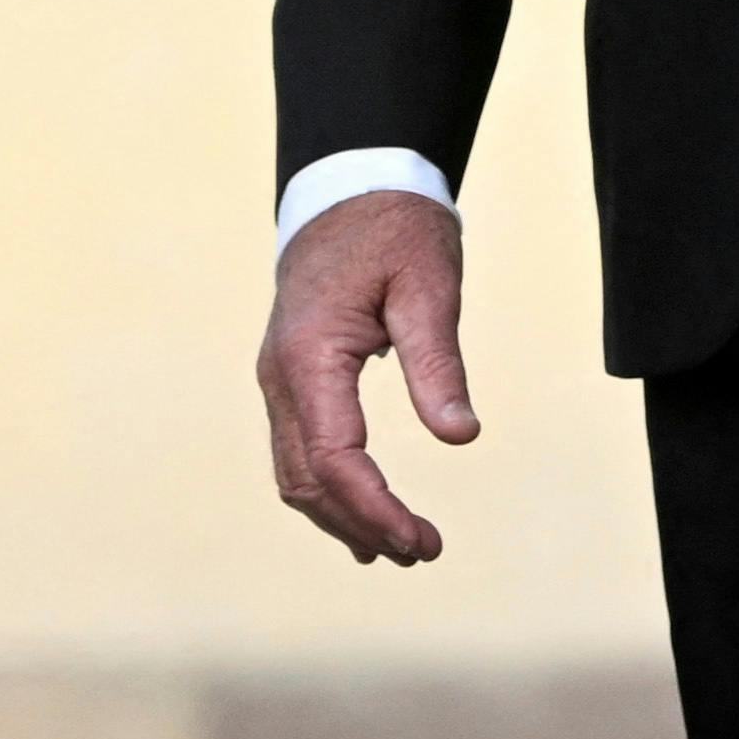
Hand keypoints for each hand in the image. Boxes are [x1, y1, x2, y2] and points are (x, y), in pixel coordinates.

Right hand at [260, 189, 473, 566]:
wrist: (349, 188)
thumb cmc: (394, 230)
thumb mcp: (429, 287)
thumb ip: (438, 362)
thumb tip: (460, 435)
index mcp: (311, 356)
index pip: (334, 459)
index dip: (375, 508)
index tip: (421, 540)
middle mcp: (281, 376)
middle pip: (308, 480)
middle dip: (363, 524)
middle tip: (425, 550)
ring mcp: (278, 379)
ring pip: (295, 473)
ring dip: (344, 516)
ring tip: (402, 546)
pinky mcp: (291, 379)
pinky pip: (299, 450)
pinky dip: (328, 491)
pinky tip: (363, 521)